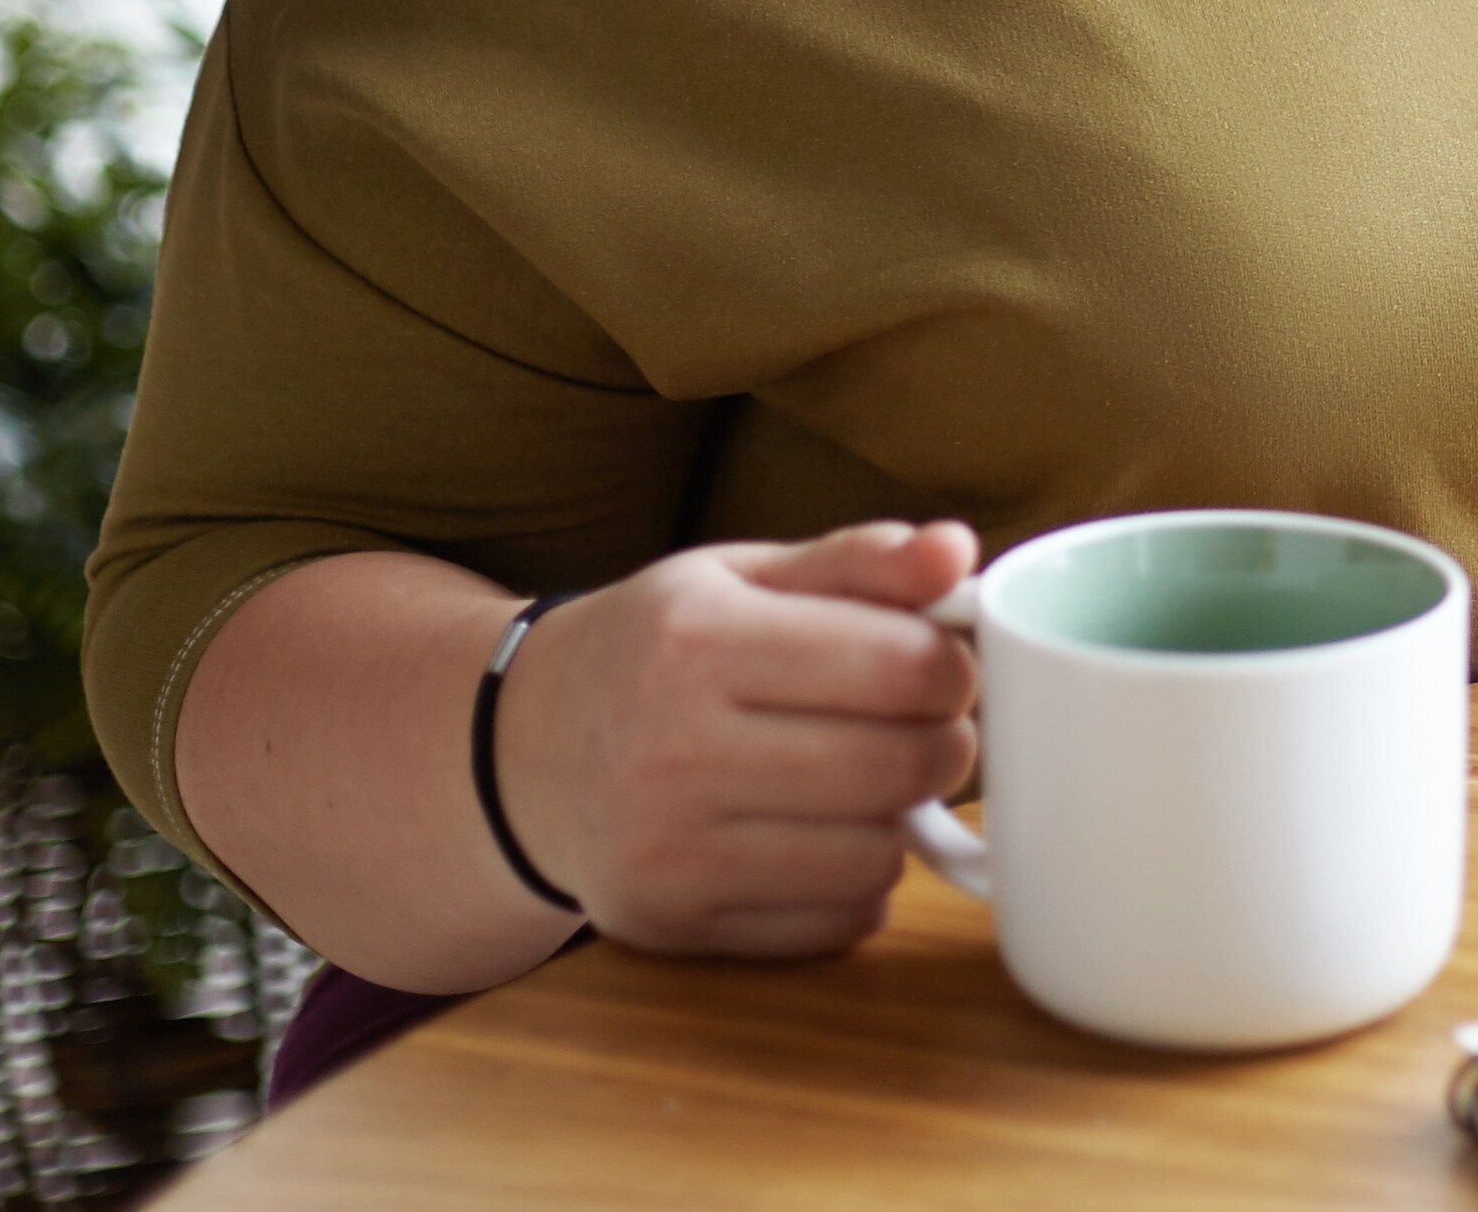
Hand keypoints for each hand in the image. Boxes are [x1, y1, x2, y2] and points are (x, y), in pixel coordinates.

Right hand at [493, 518, 983, 957]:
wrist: (519, 753)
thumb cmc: (656, 650)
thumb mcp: (741, 576)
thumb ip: (858, 560)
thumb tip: (957, 552)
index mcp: (694, 638)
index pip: (900, 664)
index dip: (953, 667)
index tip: (943, 666)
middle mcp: (670, 749)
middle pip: (898, 766)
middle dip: (944, 744)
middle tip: (924, 728)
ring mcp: (665, 851)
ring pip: (876, 855)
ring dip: (898, 819)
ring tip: (863, 780)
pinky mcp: (670, 924)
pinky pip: (835, 923)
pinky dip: (856, 884)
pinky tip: (818, 838)